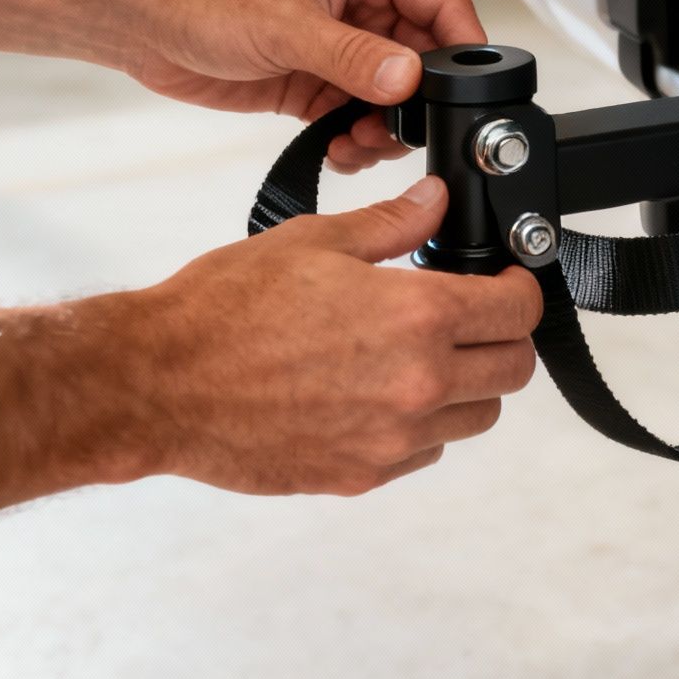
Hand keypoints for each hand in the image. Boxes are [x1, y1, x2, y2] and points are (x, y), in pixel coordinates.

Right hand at [110, 177, 541, 496]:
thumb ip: (391, 224)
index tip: (504, 282)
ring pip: (475, 417)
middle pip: (513, 370)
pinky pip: (425, 452)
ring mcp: (392, 439)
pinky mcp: (362, 475)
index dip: (518, 289)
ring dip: (465, 385)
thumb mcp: (314, 242)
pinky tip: (377, 394)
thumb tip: (436, 203)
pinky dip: (419, 425)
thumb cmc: (224, 310)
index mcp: (416, 317)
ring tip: (417, 356)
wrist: (160, 384)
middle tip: (469, 318)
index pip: (518, 310)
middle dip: (501, 338)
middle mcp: (417, 384)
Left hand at [123, 0, 486, 171]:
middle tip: (395, 130)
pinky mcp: (314, 82)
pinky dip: (355, 139)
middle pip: (423, 58)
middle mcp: (358, 4)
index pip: (441, 3)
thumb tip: (408, 78)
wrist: (144, 23)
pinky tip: (338, 150)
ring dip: (384, 127)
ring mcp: (338, 45)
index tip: (469, 90)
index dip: (463, 46)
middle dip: (417, 102)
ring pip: (392, 95)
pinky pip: (355, 116)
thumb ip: (352, 56)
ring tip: (358, 143)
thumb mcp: (286, 26)